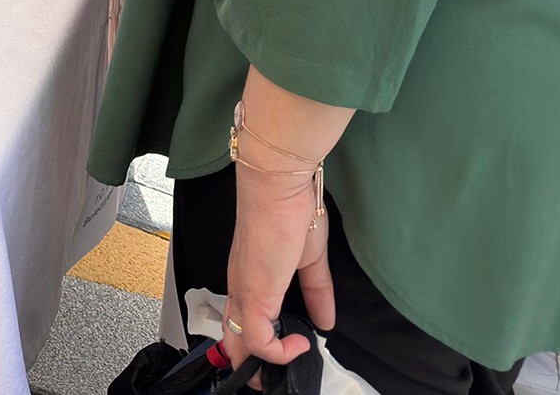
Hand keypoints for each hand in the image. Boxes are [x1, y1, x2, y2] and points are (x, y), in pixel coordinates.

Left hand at [224, 161, 333, 374]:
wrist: (278, 184)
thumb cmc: (290, 208)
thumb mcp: (311, 258)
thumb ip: (317, 292)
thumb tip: (326, 322)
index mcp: (249, 278)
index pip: (240, 323)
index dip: (257, 347)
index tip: (286, 354)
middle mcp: (239, 288)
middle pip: (232, 341)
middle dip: (251, 368)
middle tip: (276, 379)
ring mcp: (244, 292)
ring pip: (239, 345)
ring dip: (263, 366)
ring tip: (291, 365)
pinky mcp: (254, 293)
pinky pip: (257, 338)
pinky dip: (278, 352)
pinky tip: (301, 344)